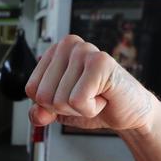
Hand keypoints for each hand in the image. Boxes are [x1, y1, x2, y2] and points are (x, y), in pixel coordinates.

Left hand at [25, 34, 158, 131]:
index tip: (71, 96)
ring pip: (60, 100)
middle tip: (86, 97)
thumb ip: (41, 112)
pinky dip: (90, 109)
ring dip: (80, 108)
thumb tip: (36, 114)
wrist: (129, 111)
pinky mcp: (100, 63)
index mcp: (55, 51)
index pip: (31, 89)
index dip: (50, 104)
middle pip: (43, 96)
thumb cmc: (96, 103)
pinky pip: (77, 101)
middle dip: (64, 108)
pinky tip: (103, 97)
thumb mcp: (59, 111)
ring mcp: (85, 50)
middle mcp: (68, 45)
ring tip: (96, 96)